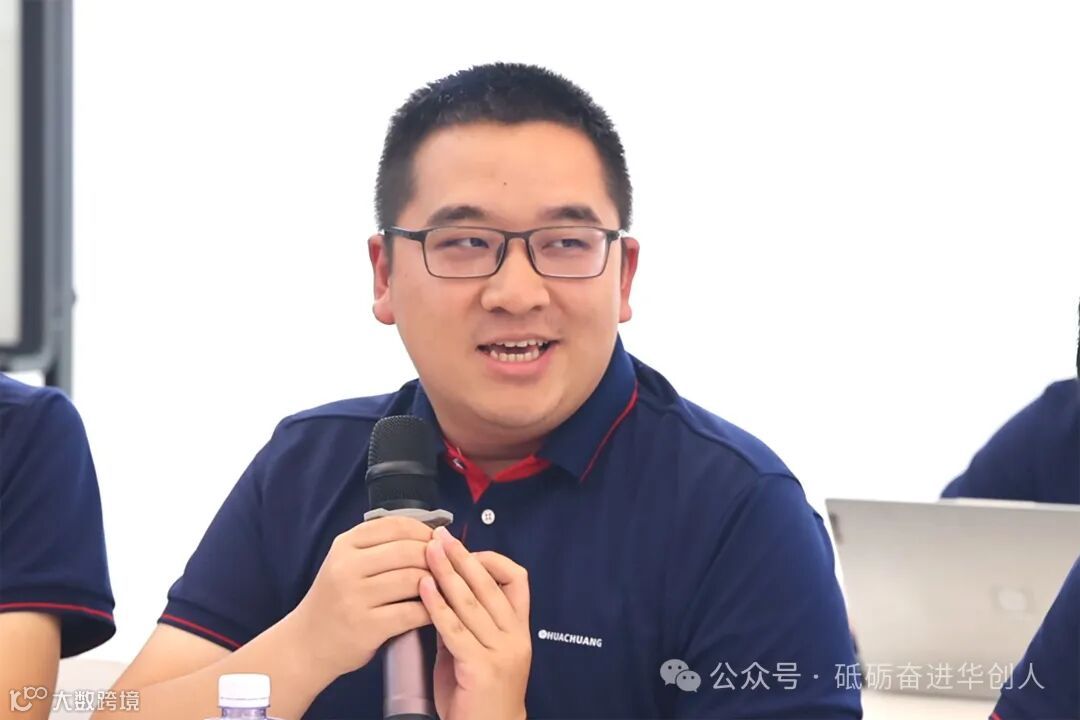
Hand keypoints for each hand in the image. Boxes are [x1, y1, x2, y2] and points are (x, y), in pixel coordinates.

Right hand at [286, 516, 434, 678]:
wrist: (308, 644)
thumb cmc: (338, 599)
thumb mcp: (347, 562)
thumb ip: (380, 545)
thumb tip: (433, 534)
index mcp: (345, 545)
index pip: (395, 526)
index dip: (424, 531)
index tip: (440, 541)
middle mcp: (347, 567)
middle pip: (408, 551)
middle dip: (435, 557)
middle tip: (449, 566)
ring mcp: (355, 597)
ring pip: (413, 580)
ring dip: (437, 583)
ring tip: (446, 587)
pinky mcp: (366, 627)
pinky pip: (411, 612)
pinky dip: (431, 610)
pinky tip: (437, 611)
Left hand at [419, 526, 531, 719]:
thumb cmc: (476, 696)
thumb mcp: (476, 651)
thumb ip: (465, 622)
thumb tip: (442, 590)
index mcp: (518, 630)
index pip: (517, 580)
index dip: (491, 561)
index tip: (466, 551)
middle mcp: (515, 637)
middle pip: (489, 585)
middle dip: (462, 557)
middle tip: (440, 537)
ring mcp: (500, 652)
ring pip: (472, 602)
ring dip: (447, 572)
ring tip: (428, 552)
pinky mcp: (480, 668)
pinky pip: (455, 629)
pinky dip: (437, 604)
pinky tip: (423, 587)